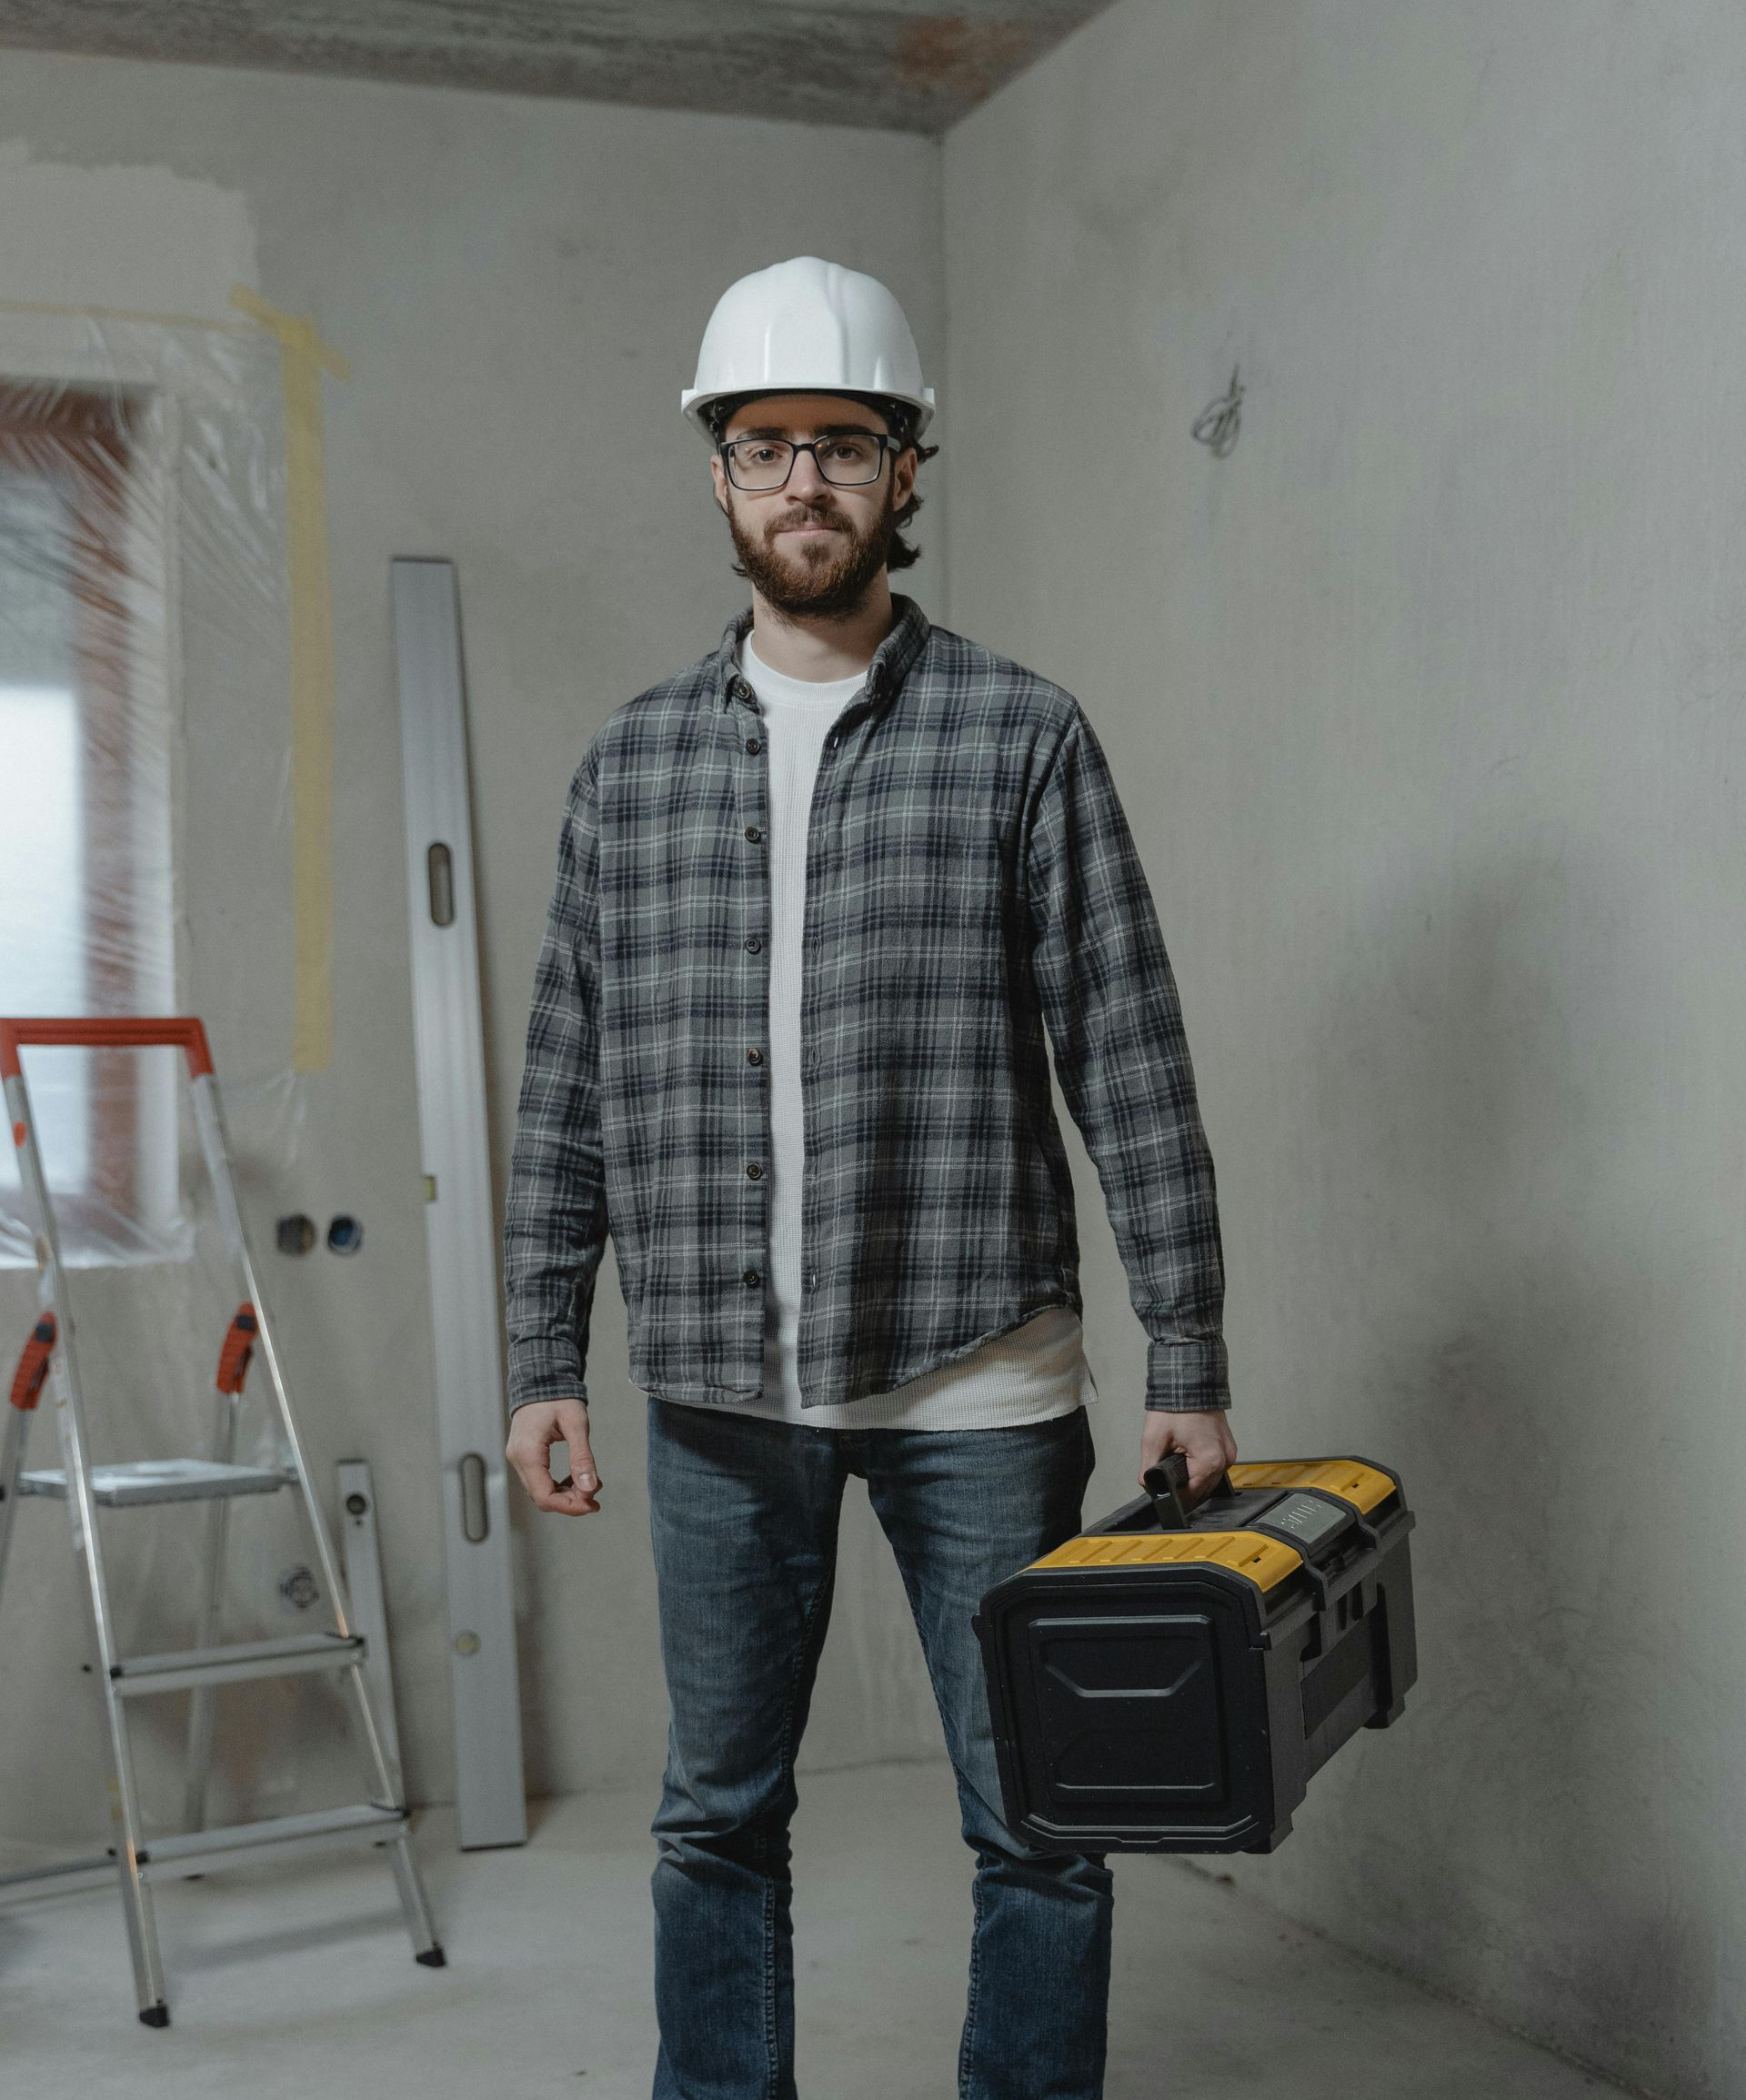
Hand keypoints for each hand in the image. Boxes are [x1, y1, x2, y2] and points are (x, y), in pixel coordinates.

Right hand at [506, 1397, 601, 1515]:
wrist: (541, 1380)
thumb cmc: (559, 1398)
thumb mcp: (576, 1424)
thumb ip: (582, 1457)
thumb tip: (590, 1489)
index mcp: (528, 1453)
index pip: (544, 1496)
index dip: (570, 1506)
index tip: (593, 1503)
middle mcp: (518, 1459)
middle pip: (541, 1498)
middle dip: (571, 1501)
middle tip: (596, 1495)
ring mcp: (517, 1459)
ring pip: (540, 1492)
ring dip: (566, 1494)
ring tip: (590, 1484)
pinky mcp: (522, 1457)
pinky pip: (538, 1481)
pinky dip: (558, 1485)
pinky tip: (575, 1477)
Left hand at [1139, 1407, 1236, 1506]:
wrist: (1190, 1382)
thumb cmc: (1175, 1406)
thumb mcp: (1153, 1439)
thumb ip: (1149, 1467)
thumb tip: (1148, 1485)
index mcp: (1209, 1461)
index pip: (1191, 1495)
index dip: (1175, 1496)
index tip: (1163, 1491)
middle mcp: (1224, 1460)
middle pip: (1202, 1489)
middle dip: (1184, 1485)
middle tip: (1167, 1471)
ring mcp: (1229, 1452)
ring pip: (1210, 1478)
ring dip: (1194, 1476)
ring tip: (1177, 1459)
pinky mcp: (1228, 1445)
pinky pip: (1215, 1465)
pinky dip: (1202, 1465)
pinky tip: (1189, 1455)